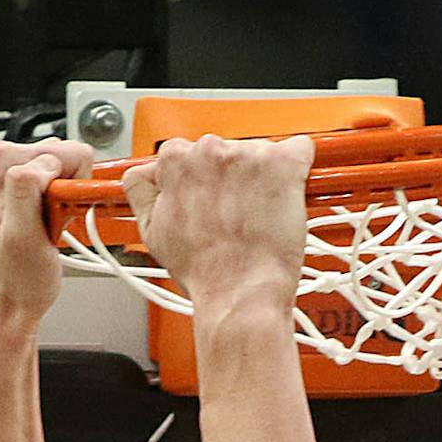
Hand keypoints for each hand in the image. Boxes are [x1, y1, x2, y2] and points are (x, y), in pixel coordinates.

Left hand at [0, 138, 93, 329]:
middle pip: (68, 157)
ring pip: (68, 170)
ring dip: (65, 201)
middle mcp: (1, 159)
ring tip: (48, 226)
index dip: (73, 188)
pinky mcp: (24, 183)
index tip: (60, 213)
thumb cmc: (15, 276)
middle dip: (68, 192)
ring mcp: (13, 170)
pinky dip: (62, 206)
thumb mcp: (21, 235)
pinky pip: (62, 183)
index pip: (68, 152)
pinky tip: (47, 224)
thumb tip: (41, 163)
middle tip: (52, 222)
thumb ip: (26, 189)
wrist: (6, 298)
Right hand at [123, 134, 314, 317]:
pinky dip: (298, 167)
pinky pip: (299, 149)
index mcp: (174, 161)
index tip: (214, 197)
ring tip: (260, 215)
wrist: (239, 292)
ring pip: (260, 152)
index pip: (189, 153)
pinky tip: (289, 194)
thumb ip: (142, 192)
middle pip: (226, 150)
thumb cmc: (204, 271)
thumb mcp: (151, 231)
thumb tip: (148, 174)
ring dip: (263, 177)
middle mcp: (208, 150)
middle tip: (237, 212)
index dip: (204, 179)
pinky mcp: (282, 165)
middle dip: (233, 177)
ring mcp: (246, 155)